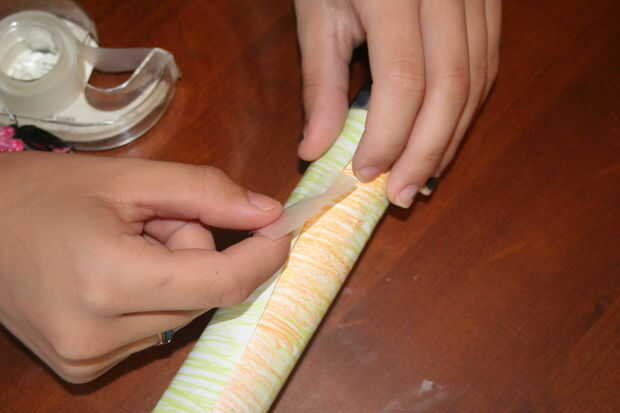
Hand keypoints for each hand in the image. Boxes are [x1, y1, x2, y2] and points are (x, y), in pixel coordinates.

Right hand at [0, 152, 288, 382]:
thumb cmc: (41, 193)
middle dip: (198, 252)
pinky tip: (114, 271)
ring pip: (182, 313)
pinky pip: (154, 329)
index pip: (221, 283)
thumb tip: (270, 214)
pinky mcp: (83, 367)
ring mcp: (89, 359)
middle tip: (157, 219)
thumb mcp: (128, 178)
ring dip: (175, 274)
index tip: (283, 231)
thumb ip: (205, 192)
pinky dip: (153, 296)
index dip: (263, 258)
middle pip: (203, 296)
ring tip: (126, 243)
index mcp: (109, 281)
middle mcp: (99, 336)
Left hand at [295, 0, 501, 206]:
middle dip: (426, 150)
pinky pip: (487, 63)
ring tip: (422, 177)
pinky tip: (443, 136)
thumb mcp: (318, 14)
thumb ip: (321, 84)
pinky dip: (466, 109)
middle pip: (450, 86)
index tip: (365, 173)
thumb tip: (315, 150)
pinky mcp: (487, 0)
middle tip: (401, 196)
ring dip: (450, 137)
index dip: (388, 135)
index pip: (403, 78)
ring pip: (476, 80)